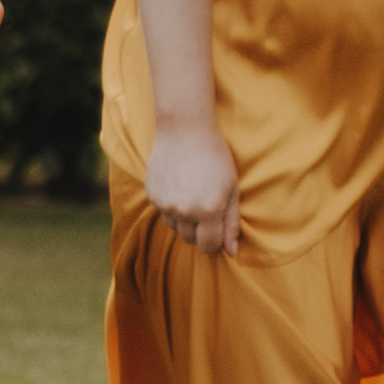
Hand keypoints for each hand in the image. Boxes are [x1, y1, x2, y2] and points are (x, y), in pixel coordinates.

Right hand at [141, 124, 242, 259]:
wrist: (184, 130)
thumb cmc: (215, 158)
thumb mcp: (232, 190)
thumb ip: (231, 223)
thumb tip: (232, 252)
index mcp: (208, 211)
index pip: (209, 246)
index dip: (215, 243)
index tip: (218, 232)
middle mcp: (184, 211)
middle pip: (190, 240)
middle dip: (200, 233)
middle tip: (207, 211)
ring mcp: (165, 203)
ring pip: (175, 228)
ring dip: (184, 221)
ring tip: (193, 197)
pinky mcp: (152, 195)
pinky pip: (163, 212)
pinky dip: (172, 207)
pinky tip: (180, 188)